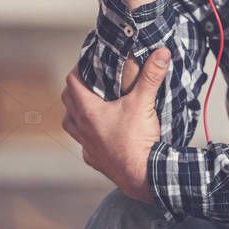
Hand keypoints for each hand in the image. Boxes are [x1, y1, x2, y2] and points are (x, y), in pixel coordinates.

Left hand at [62, 47, 171, 203]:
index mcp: (88, 111)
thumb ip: (151, 76)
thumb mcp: (144, 103)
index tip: (88, 61)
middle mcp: (81, 128)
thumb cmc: (136, 141)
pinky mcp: (94, 158)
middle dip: (77, 88)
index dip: (78, 68)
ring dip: (76, 112)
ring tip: (91, 104)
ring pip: (70, 123)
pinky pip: (83, 143)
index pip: (72, 82)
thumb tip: (161, 53)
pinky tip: (101, 132)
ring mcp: (86, 145)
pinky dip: (88, 134)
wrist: (141, 175)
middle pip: (67, 101)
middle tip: (91, 79)